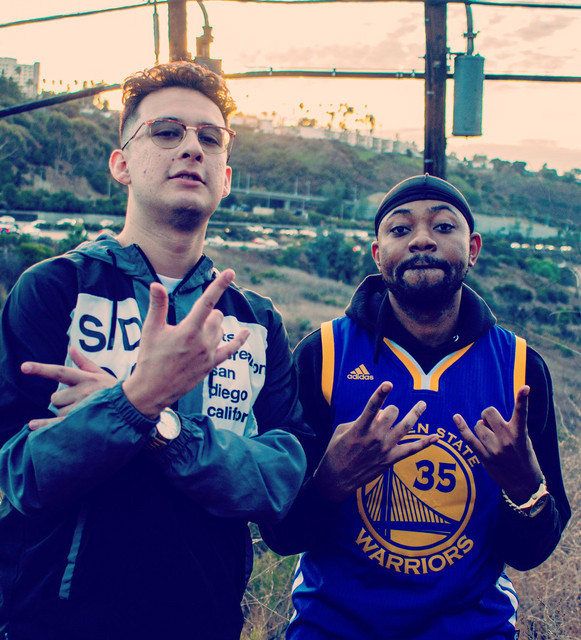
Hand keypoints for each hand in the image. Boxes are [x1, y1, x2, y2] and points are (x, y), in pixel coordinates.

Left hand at [22, 346, 117, 429]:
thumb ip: (83, 362)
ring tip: (82, 412)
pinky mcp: (82, 423)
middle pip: (56, 397)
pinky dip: (46, 425)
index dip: (41, 369)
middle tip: (77, 401)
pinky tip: (33, 426)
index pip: (60, 372)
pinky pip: (58, 424)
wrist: (135, 408)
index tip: (24, 367)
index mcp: (86, 379)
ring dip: (65, 412)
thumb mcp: (101, 374)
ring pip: (58, 410)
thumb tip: (71, 348)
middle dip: (61, 399)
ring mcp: (82, 409)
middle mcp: (83, 393)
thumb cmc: (116, 391)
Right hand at [122, 269, 249, 419]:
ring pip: (220, 330)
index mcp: (188, 330)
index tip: (230, 272)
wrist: (152, 390)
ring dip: (212, 326)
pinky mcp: (211, 365)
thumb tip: (156, 284)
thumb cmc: (149, 358)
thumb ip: (157, 306)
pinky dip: (239, 340)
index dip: (219, 285)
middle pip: (216, 316)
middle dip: (207, 313)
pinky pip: (231, 350)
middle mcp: (203, 341)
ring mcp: (209, 354)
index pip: (206, 302)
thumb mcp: (150, 330)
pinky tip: (246, 332)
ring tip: (192, 335)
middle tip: (189, 321)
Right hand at [313, 382, 436, 501]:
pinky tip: (436, 437)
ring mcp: (384, 449)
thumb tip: (378, 414)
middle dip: (389, 408)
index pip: (372, 406)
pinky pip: (412, 450)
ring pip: (405, 427)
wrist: (337, 478)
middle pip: (391, 413)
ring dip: (415, 414)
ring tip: (422, 404)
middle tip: (384, 414)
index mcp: (360, 428)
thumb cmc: (336, 451)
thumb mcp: (342, 430)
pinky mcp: (390, 460)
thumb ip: (360, 419)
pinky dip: (425, 443)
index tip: (388, 383)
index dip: (381, 393)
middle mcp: (374, 437)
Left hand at [454, 385, 543, 502]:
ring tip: (492, 439)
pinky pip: (469, 439)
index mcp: (520, 433)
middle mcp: (507, 440)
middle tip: (493, 425)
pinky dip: (462, 427)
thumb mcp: (523, 440)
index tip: (525, 387)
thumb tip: (482, 419)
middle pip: (488, 413)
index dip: (523, 399)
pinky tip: (456, 417)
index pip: (522, 413)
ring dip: (482, 428)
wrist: (524, 483)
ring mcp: (495, 449)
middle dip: (488, 416)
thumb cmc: (524, 456)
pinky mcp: (485, 457)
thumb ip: (507, 426)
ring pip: (478, 425)